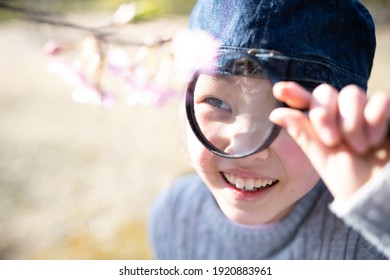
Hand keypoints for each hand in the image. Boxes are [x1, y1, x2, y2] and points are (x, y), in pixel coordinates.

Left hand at [269, 82, 389, 200]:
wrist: (380, 194)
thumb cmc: (352, 181)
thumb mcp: (323, 158)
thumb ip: (304, 134)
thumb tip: (275, 114)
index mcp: (323, 125)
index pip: (306, 102)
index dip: (293, 93)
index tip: (278, 90)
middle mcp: (342, 114)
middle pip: (325, 92)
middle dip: (324, 114)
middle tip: (332, 140)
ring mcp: (365, 111)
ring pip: (351, 93)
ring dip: (351, 123)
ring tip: (359, 148)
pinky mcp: (388, 112)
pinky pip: (379, 100)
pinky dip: (375, 121)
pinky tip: (376, 141)